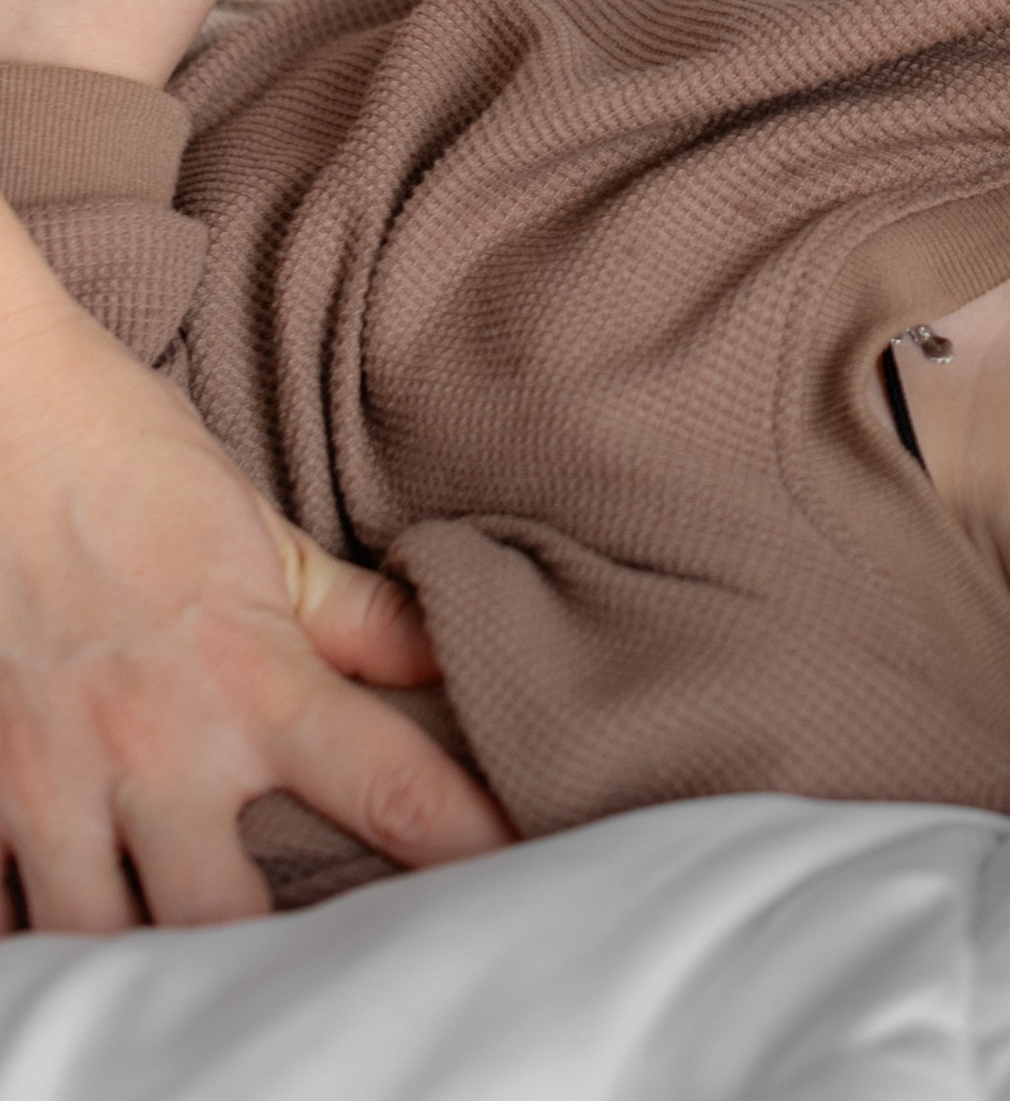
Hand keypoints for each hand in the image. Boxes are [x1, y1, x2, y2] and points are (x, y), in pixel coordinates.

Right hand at [0, 214, 510, 927]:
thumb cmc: (131, 462)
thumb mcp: (260, 534)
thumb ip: (355, 616)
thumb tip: (454, 657)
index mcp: (257, 680)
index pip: (394, 788)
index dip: (464, 851)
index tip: (511, 893)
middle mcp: (165, 748)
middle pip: (233, 926)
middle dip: (275, 967)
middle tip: (320, 978)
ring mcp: (61, 782)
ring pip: (110, 943)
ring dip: (148, 968)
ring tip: (190, 995)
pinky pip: (6, 914)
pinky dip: (40, 942)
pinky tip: (81, 952)